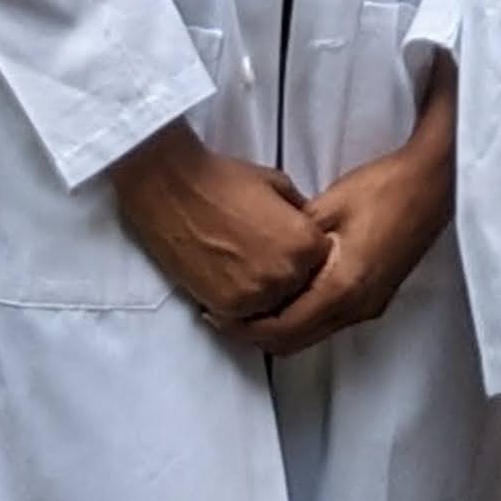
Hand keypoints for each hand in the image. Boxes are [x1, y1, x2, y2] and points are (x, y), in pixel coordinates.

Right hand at [108, 121, 330, 325]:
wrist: (177, 192)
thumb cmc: (228, 181)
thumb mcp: (279, 185)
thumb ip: (300, 213)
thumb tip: (308, 229)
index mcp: (305, 243)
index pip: (323, 263)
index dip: (309, 255)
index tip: (293, 247)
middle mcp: (286, 274)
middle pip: (301, 288)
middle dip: (291, 276)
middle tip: (267, 259)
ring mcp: (256, 295)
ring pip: (274, 307)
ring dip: (267, 294)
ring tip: (248, 270)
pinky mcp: (225, 308)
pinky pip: (245, 318)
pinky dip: (242, 306)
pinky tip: (231, 282)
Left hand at [238, 75, 457, 357]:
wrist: (435, 180)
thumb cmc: (383, 188)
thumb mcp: (328, 208)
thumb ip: (291, 243)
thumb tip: (261, 262)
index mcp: (342, 290)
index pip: (281, 330)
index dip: (243, 329)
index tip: (213, 315)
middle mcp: (356, 309)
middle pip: (295, 342)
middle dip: (256, 334)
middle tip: (223, 315)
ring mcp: (370, 305)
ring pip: (312, 334)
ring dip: (279, 327)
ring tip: (249, 304)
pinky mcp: (377, 295)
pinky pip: (329, 320)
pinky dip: (301, 316)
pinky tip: (286, 292)